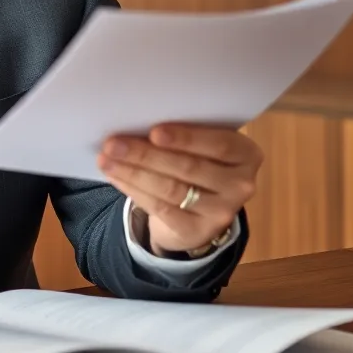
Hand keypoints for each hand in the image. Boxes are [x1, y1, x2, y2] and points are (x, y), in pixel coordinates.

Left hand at [97, 124, 262, 254]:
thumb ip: (183, 135)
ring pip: (170, 188)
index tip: (154, 132)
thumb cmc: (196, 162)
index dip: (186, 138)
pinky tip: (115, 176)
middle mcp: (241, 184)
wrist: (199, 210)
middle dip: (145, 154)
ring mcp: (222, 212)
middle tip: (113, 143)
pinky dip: (133, 190)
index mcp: (246, 154)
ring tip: (106, 159)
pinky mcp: (197, 231)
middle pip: (188, 167)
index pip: (220, 144)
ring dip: (133, 172)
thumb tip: (137, 122)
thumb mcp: (201, 146)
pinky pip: (160, 208)